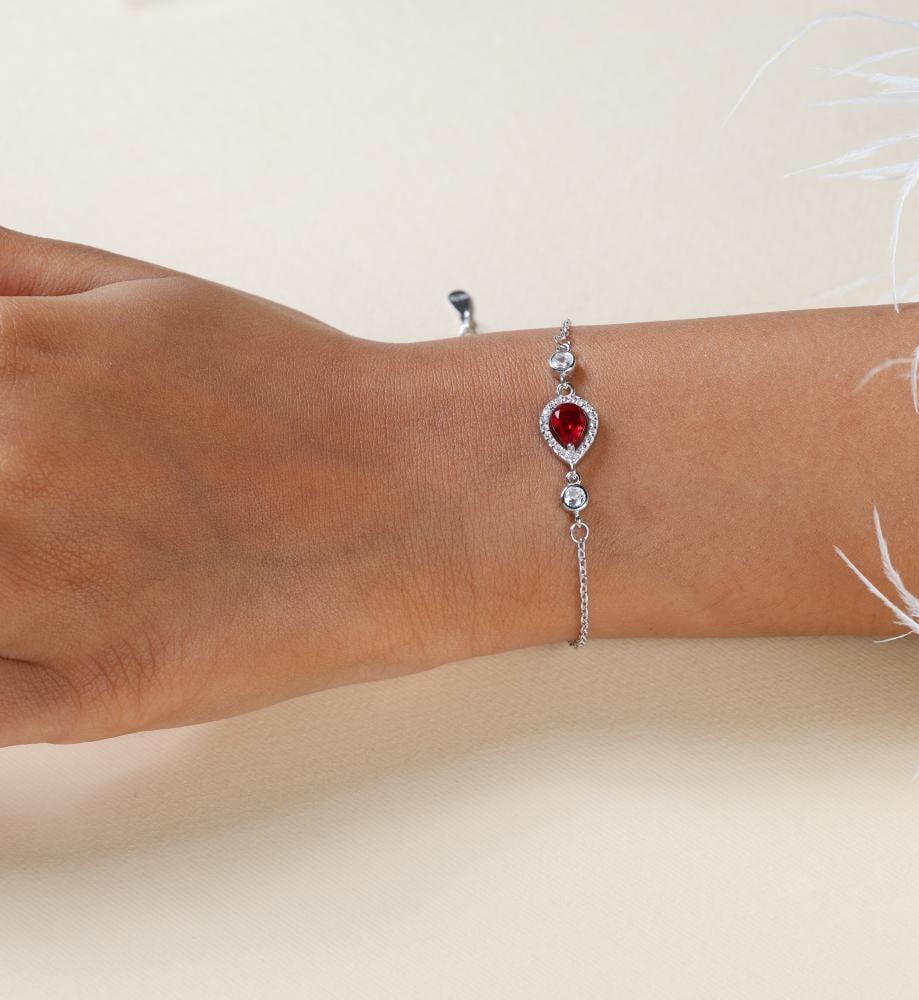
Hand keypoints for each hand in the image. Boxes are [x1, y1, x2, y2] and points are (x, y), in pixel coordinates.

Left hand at [0, 228, 537, 746]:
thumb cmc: (296, 398)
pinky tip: (30, 633)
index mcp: (12, 366)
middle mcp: (5, 475)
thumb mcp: (136, 288)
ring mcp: (39, 594)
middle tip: (32, 497)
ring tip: (52, 549)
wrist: (412, 492)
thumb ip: (4, 275)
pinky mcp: (87, 690)